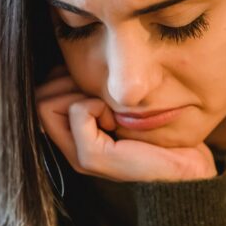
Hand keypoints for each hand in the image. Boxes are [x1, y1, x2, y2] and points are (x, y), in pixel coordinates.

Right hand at [35, 70, 217, 182]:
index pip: (42, 93)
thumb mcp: (122, 105)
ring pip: (45, 103)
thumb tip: (72, 57)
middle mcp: (71, 147)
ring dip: (77, 93)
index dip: (63, 80)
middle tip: (100, 97)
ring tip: (107, 109)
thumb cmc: (161, 135)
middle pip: (38, 97)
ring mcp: (78, 155)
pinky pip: (77, 110)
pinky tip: (115, 119)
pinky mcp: (91, 158)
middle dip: (65, 84)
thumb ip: (96, 90)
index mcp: (76, 136)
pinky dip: (94, 105)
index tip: (97, 90)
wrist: (187, 169)